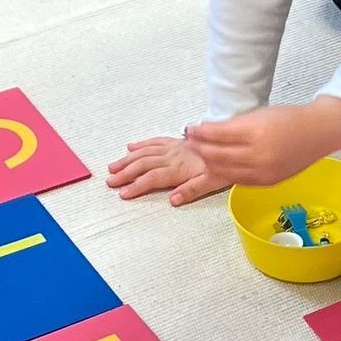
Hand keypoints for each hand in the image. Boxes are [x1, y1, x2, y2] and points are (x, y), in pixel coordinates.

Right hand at [106, 136, 230, 206]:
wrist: (231, 142)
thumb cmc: (224, 165)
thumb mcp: (213, 182)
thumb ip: (192, 190)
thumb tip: (173, 200)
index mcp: (180, 168)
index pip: (153, 178)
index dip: (137, 186)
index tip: (123, 193)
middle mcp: (173, 156)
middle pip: (143, 165)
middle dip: (125, 173)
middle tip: (110, 182)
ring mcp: (173, 147)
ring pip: (145, 152)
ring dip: (127, 160)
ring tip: (113, 167)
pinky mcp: (176, 141)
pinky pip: (155, 141)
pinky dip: (141, 144)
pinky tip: (130, 147)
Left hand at [184, 102, 340, 188]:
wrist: (319, 133)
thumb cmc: (291, 119)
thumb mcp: (260, 114)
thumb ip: (233, 125)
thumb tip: (208, 131)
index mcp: (256, 133)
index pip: (218, 134)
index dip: (200, 132)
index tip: (190, 129)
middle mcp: (258, 155)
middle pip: (217, 155)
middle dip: (199, 149)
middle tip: (189, 142)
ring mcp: (263, 171)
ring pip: (225, 171)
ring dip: (208, 163)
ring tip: (199, 155)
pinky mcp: (267, 182)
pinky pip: (238, 180)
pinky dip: (224, 173)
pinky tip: (217, 167)